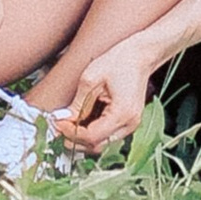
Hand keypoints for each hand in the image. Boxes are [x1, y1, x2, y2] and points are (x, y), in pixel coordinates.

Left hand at [57, 35, 157, 157]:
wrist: (141, 54)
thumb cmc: (121, 60)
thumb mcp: (91, 78)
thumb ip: (77, 103)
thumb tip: (63, 119)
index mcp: (122, 113)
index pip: (92, 136)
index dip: (72, 133)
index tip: (58, 123)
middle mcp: (129, 124)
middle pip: (97, 145)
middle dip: (75, 139)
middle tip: (60, 127)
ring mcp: (131, 125)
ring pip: (102, 143)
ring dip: (84, 138)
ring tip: (69, 125)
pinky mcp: (128, 122)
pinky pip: (108, 135)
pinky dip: (93, 132)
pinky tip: (82, 123)